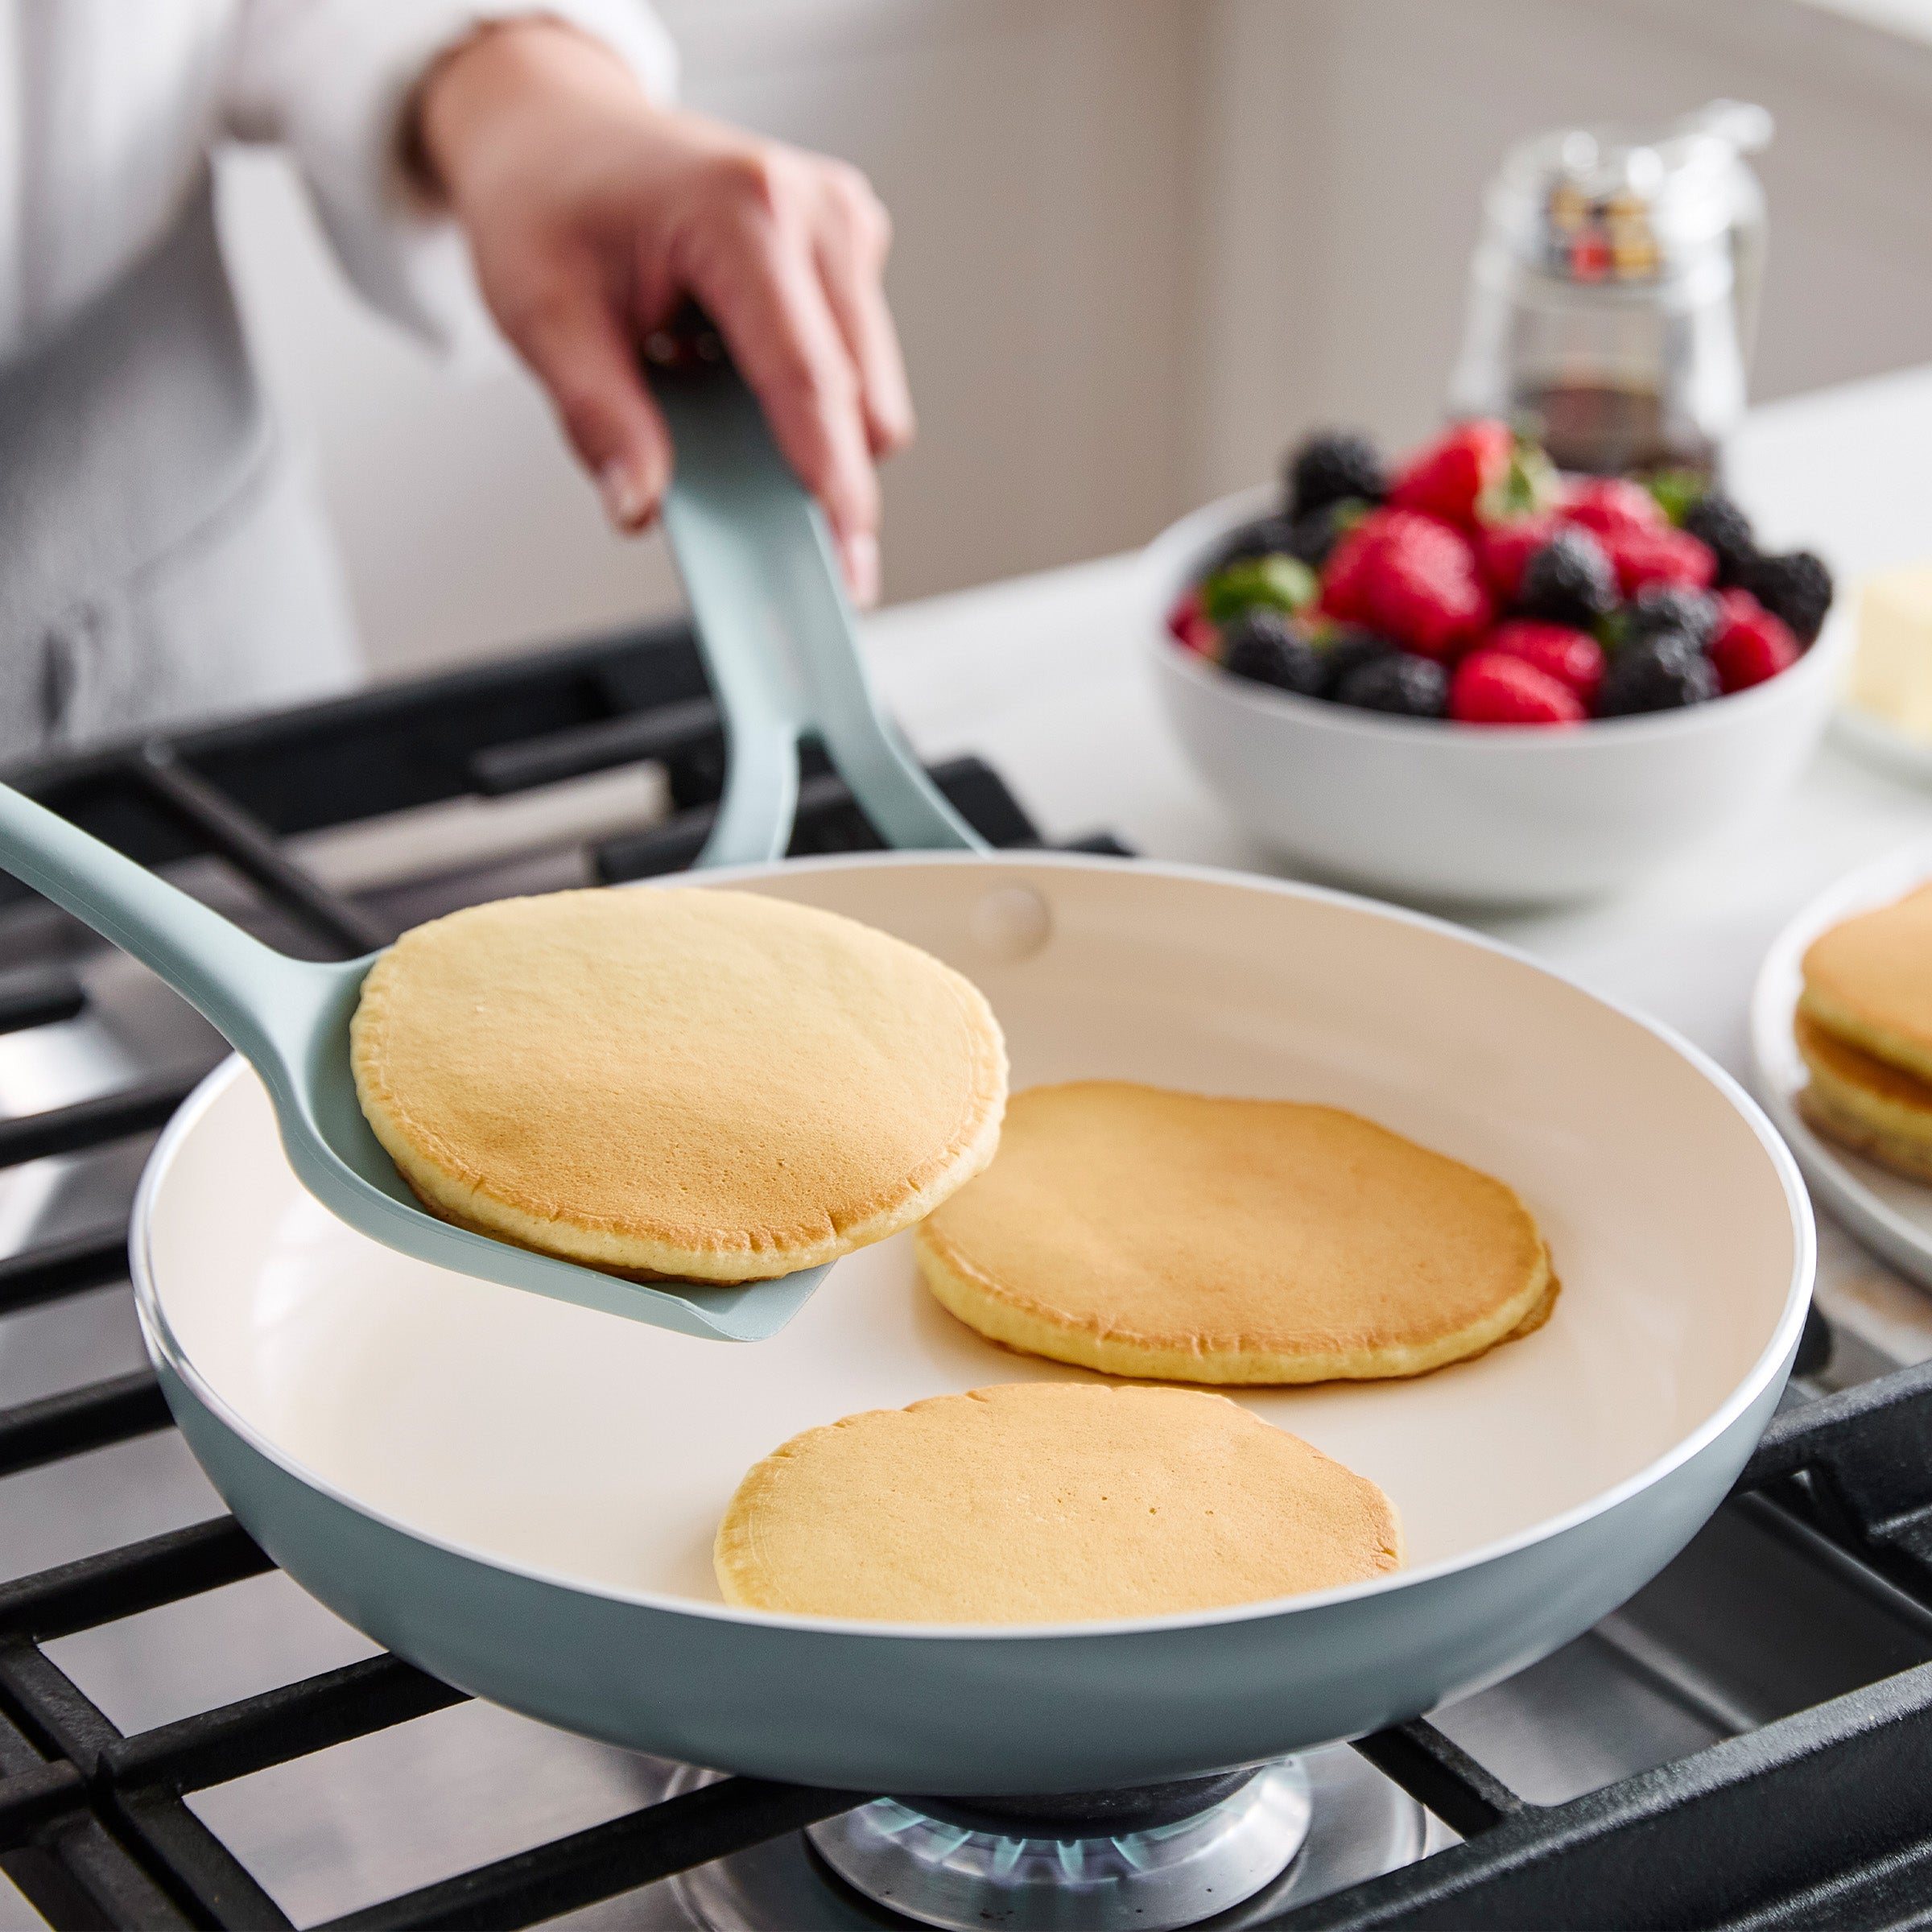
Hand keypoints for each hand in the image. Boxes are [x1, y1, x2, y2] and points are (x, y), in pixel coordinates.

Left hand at [414, 19, 912, 604]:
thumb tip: (642, 505)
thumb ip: (598, 418)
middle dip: (820, 473)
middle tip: (746, 513)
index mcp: (743, 212)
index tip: (845, 561)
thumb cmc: (548, 203)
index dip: (829, 482)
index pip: (808, 378)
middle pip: (861, 400)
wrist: (556, 129)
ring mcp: (843, 223)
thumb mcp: (543, 316)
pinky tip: (730, 362)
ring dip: (805, 430)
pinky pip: (854, 366)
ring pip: (869, 392)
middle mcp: (815, 210)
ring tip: (705, 389)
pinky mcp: (850, 245)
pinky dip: (801, 397)